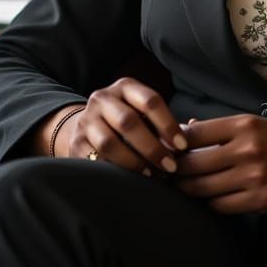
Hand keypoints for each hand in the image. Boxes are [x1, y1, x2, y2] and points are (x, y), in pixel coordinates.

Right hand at [51, 78, 187, 173]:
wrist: (86, 128)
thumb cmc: (129, 123)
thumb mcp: (144, 114)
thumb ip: (163, 123)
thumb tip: (191, 132)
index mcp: (125, 87)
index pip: (150, 101)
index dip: (168, 124)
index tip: (182, 147)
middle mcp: (103, 98)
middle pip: (129, 122)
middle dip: (153, 147)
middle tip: (170, 166)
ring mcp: (86, 120)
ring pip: (110, 142)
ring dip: (134, 162)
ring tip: (151, 174)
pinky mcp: (76, 143)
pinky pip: (95, 159)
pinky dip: (116, 171)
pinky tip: (130, 179)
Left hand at [172, 115, 266, 213]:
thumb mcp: (255, 124)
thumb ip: (221, 129)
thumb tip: (186, 129)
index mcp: (243, 125)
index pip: (193, 135)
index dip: (174, 145)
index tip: (166, 151)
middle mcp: (246, 149)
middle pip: (192, 165)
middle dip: (174, 172)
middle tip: (164, 176)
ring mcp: (253, 176)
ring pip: (203, 188)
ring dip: (188, 190)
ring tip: (181, 189)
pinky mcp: (260, 200)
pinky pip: (221, 206)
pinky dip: (211, 203)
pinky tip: (209, 199)